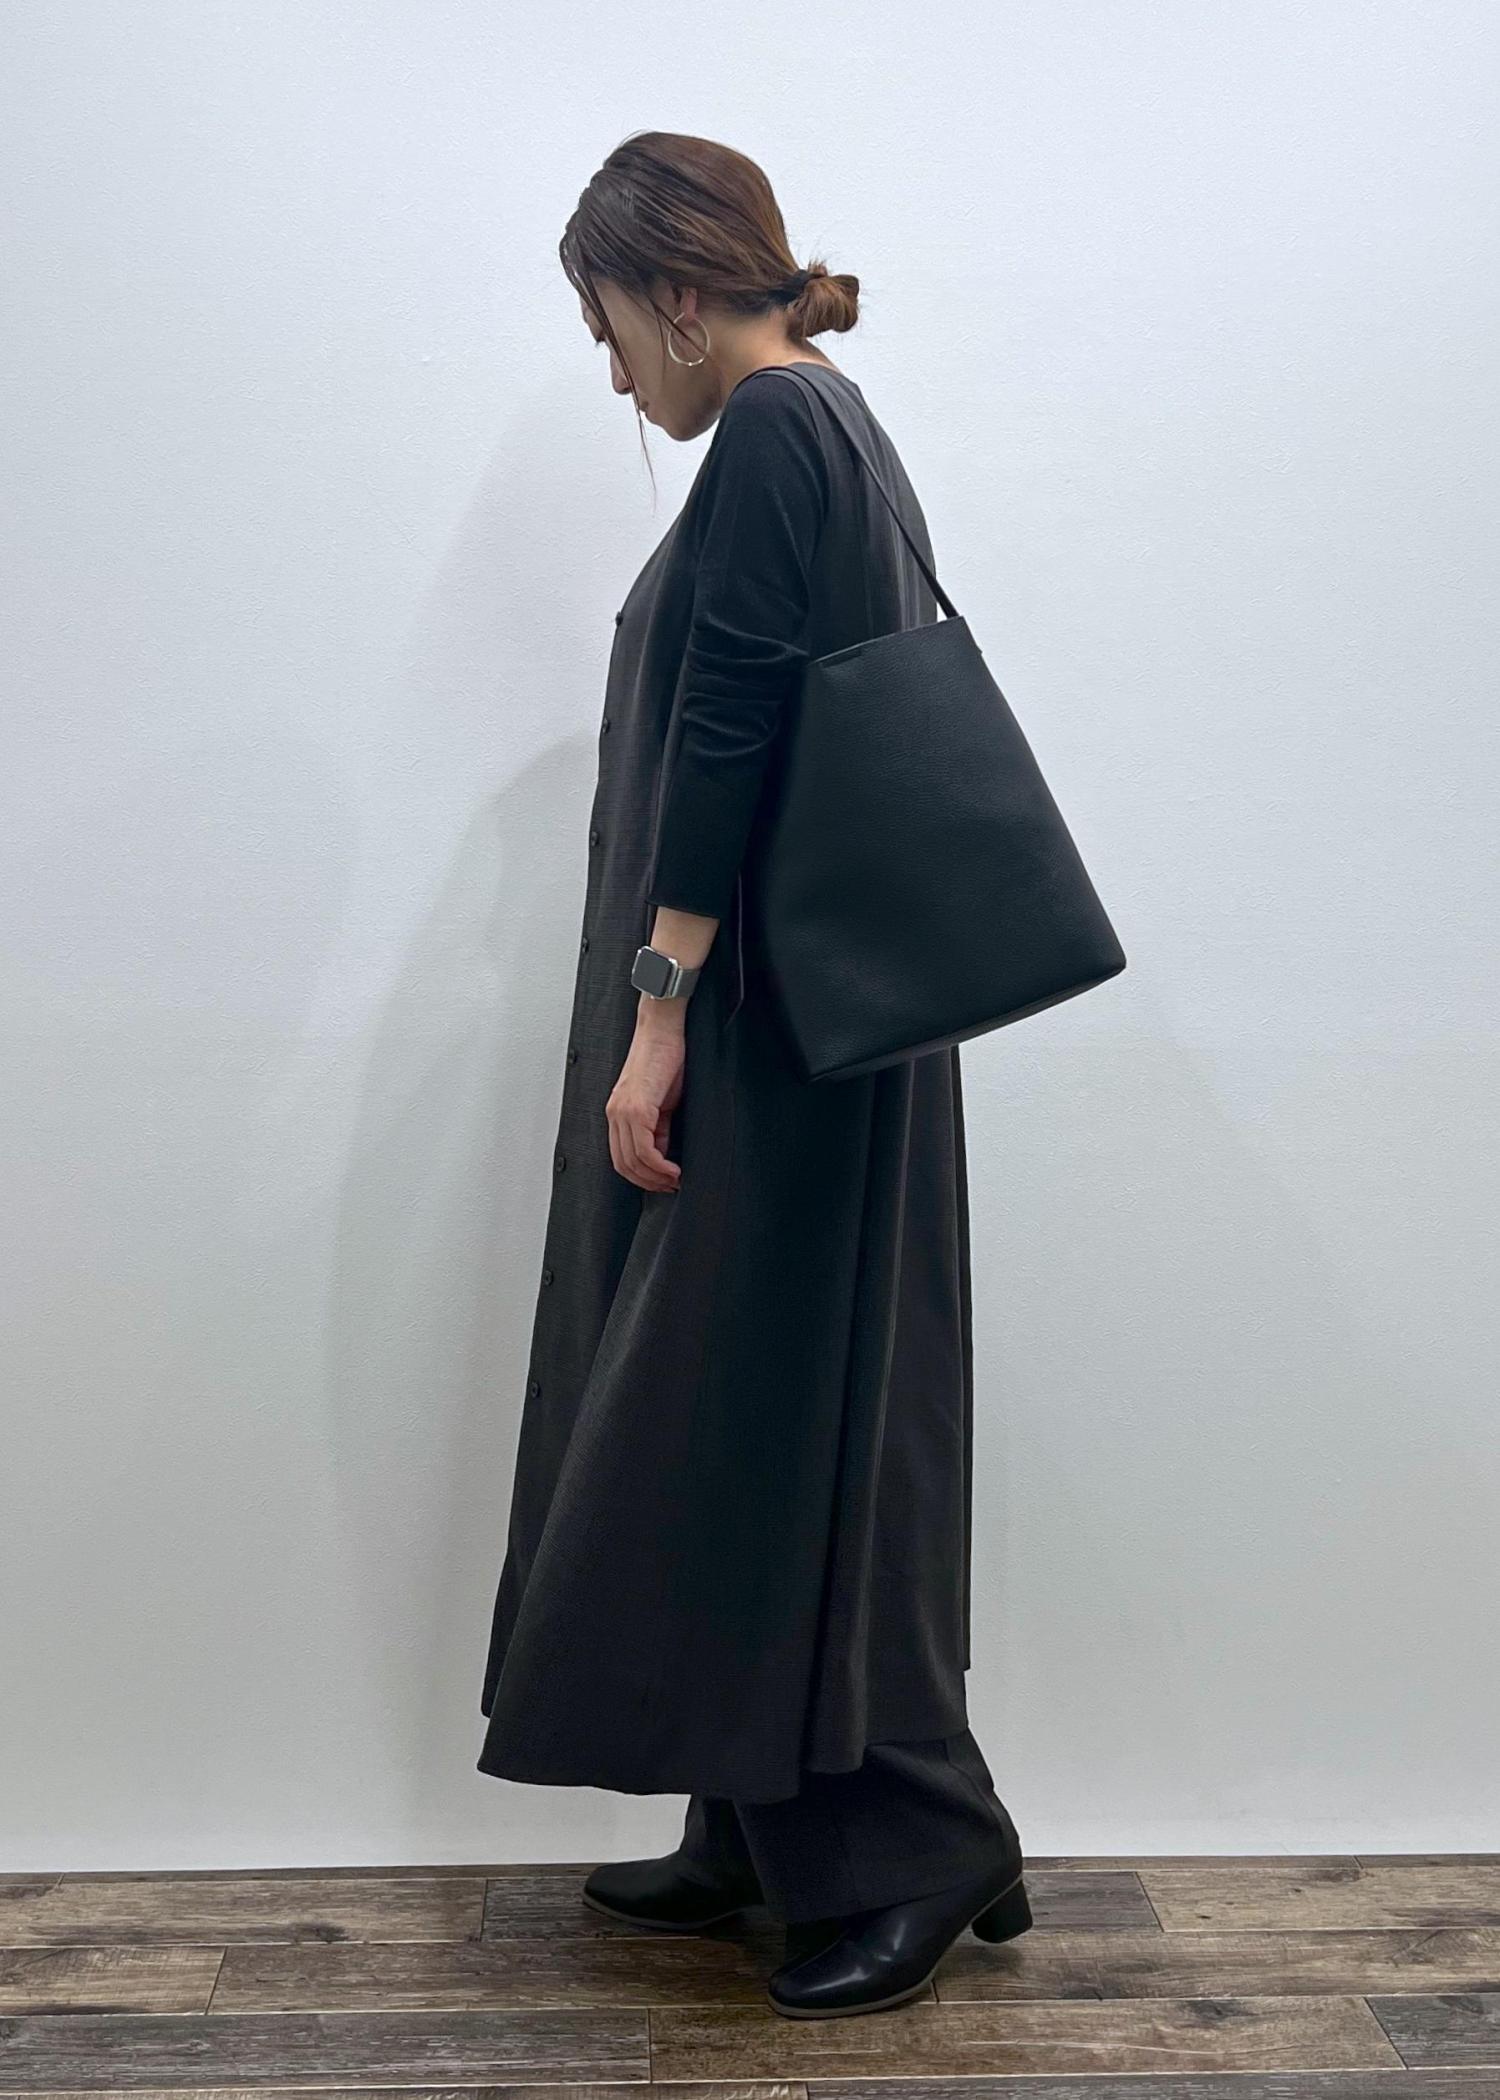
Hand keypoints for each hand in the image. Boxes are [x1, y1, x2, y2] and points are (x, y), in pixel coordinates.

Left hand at [606, 1002, 685, 1191]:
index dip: (642, 1176)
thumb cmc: (666, 1057)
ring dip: (655, 1177)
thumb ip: (658, 1126)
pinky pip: (643, 1149)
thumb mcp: (661, 1099)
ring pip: (632, 1160)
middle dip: (648, 1182)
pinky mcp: (636, 1107)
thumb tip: (662, 1152)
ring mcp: (623, 1111)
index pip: (622, 1156)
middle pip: (623, 1164)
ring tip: (675, 1180)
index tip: (664, 1181)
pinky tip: (673, 1168)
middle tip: (670, 1186)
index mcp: (618, 1111)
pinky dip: (659, 1165)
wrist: (663, 1029)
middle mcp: (615, 1113)